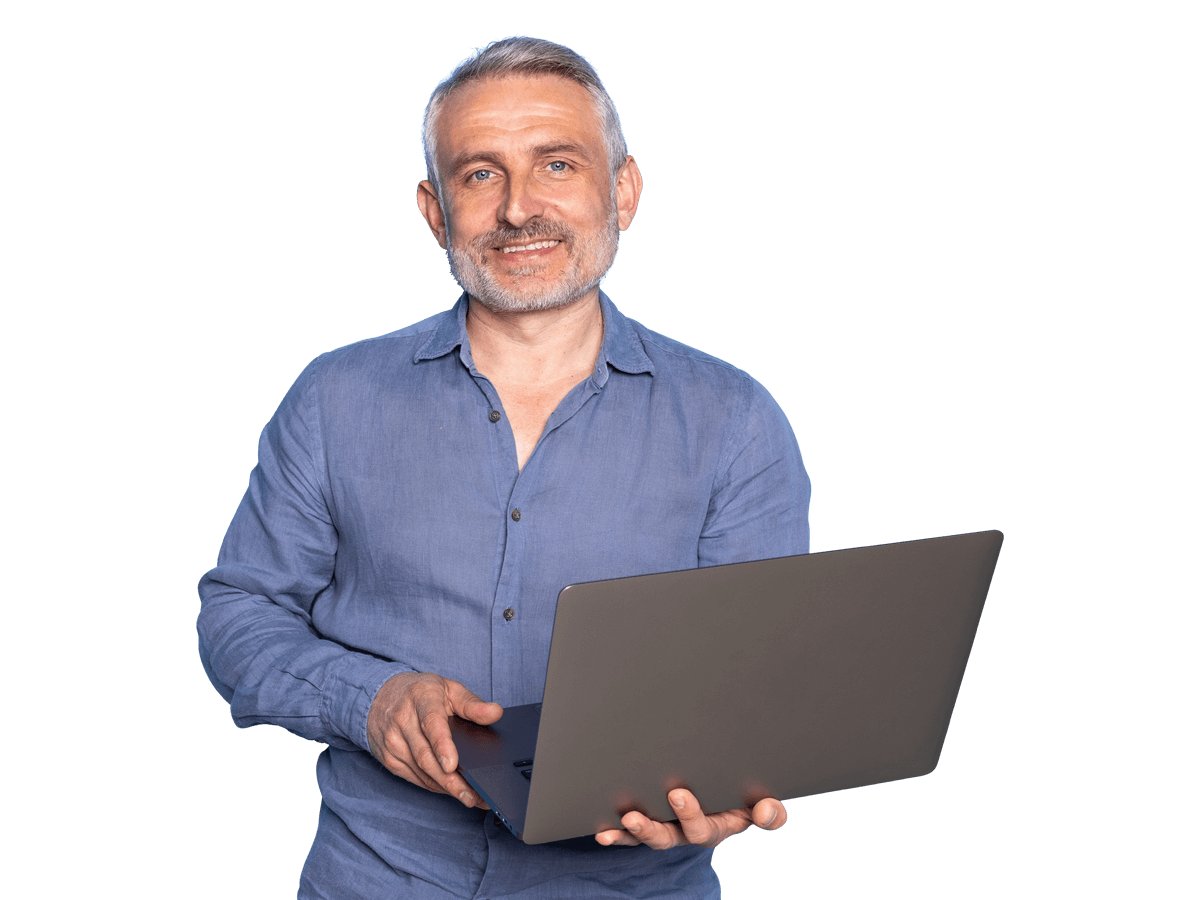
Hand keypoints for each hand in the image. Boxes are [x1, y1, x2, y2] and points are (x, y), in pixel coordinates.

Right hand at [367, 671, 501, 808]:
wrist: (379, 697)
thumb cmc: (420, 693)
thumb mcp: (448, 689)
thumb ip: (472, 703)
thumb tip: (495, 713)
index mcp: (421, 698)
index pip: (431, 724)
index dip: (442, 745)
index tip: (452, 765)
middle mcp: (403, 721)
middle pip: (426, 756)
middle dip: (450, 780)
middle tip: (472, 795)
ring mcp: (393, 742)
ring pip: (421, 771)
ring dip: (445, 788)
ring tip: (469, 797)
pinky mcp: (389, 759)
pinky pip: (414, 777)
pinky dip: (434, 786)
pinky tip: (450, 790)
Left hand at [595, 790, 786, 848]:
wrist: (717, 792)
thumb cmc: (737, 797)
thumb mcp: (757, 804)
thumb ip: (769, 810)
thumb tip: (767, 813)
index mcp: (715, 826)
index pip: (706, 827)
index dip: (694, 815)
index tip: (680, 793)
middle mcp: (687, 831)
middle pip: (678, 833)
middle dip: (674, 815)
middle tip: (672, 793)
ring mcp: (666, 830)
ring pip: (651, 835)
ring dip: (639, 829)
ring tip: (629, 818)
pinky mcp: (647, 826)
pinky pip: (630, 835)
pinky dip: (617, 834)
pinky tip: (604, 832)